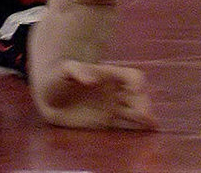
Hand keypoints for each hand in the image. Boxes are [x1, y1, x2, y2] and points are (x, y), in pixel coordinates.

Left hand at [35, 60, 156, 129]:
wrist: (48, 96)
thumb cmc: (57, 76)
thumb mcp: (65, 68)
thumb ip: (77, 70)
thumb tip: (92, 79)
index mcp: (108, 76)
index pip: (131, 77)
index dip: (137, 82)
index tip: (137, 88)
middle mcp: (114, 92)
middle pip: (138, 97)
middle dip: (144, 103)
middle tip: (146, 115)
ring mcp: (112, 107)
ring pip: (135, 112)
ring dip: (145, 117)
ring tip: (152, 124)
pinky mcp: (106, 123)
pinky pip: (125, 126)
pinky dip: (137, 128)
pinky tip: (148, 131)